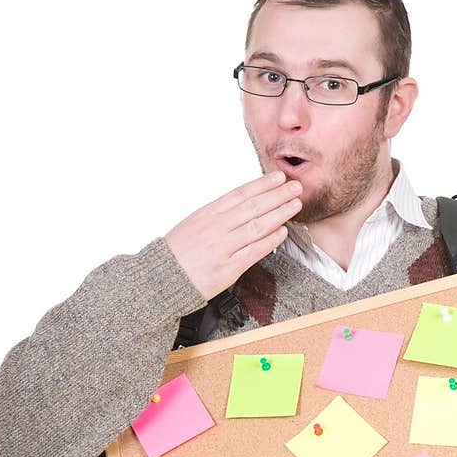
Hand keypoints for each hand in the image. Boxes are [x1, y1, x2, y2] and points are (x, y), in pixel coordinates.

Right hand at [164, 170, 303, 301]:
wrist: (161, 278)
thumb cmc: (177, 254)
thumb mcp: (193, 224)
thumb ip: (217, 216)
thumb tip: (242, 208)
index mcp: (207, 214)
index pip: (240, 194)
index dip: (262, 185)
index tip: (277, 178)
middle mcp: (216, 228)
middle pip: (253, 207)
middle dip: (277, 195)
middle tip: (295, 187)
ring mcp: (223, 247)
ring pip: (257, 226)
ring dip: (279, 214)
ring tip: (295, 205)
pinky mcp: (228, 268)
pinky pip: (254, 251)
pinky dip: (270, 240)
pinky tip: (283, 232)